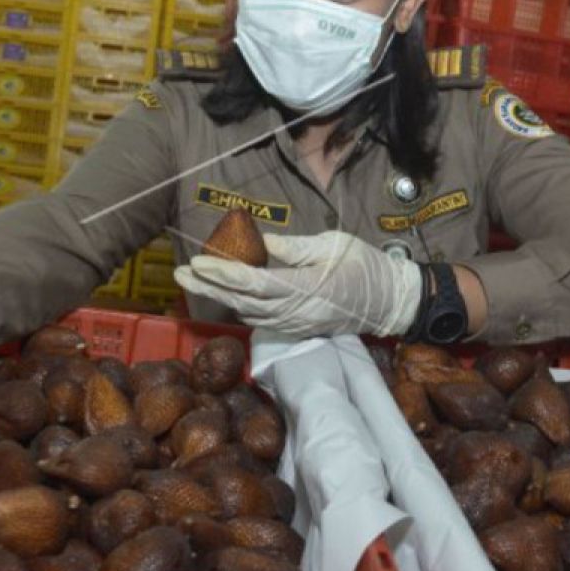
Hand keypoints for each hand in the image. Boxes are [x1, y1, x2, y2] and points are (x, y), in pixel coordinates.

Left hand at [174, 231, 422, 338]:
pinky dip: (238, 306)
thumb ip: (296, 247)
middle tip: (179, 273)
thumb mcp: (334, 244)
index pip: (254, 283)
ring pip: (247, 312)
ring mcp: (295, 324)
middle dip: (208, 288)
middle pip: (241, 302)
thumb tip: (262, 242)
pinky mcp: (297, 328)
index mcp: (305, 287)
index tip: (198, 262)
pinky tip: (223, 293)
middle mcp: (295, 311)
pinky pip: (260, 319)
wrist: (390, 302)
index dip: (224, 274)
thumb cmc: (366, 267)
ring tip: (193, 279)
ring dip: (218, 297)